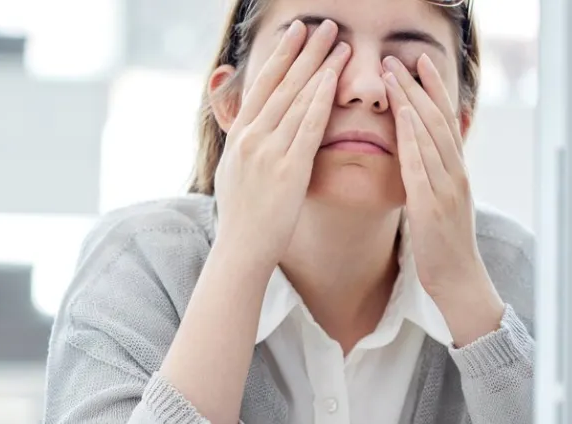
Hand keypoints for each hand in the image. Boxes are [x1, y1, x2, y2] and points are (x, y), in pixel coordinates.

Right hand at [212, 20, 350, 273]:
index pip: (262, 86)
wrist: (241, 249)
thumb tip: (244, 126)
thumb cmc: (243, 217)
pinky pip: (308, 127)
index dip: (280, 57)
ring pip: (296, 99)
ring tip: (337, 42)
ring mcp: (268, 152)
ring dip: (318, 66)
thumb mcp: (234, 173)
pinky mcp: (288, 169)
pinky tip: (334, 79)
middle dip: (302, 50)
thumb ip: (243, 144)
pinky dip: (321, 99)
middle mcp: (251, 138)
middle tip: (322, 24)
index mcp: (240, 136)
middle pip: (280, 84)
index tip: (295, 33)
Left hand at [383, 54, 504, 342]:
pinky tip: (399, 122)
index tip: (418, 62)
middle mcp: (455, 174)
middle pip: (438, 120)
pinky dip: (410, 142)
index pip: (445, 120)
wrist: (460, 282)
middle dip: (419, 86)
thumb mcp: (442, 203)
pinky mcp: (432, 207)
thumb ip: (434, 175)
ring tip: (394, 78)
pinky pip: (421, 168)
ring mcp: (446, 189)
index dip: (432, 89)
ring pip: (430, 137)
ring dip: (411, 104)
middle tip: (399, 59)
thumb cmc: (445, 246)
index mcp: (457, 171)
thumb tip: (420, 152)